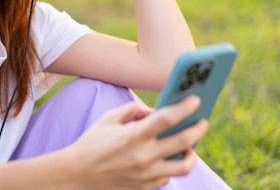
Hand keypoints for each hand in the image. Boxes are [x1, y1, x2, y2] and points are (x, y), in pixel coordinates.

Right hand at [66, 95, 206, 189]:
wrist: (77, 175)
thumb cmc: (91, 143)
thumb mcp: (108, 119)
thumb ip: (133, 110)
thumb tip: (154, 111)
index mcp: (133, 136)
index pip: (167, 118)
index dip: (185, 107)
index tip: (196, 99)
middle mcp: (143, 156)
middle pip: (183, 141)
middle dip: (198, 128)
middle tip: (202, 120)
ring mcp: (146, 175)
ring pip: (184, 165)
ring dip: (191, 152)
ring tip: (189, 145)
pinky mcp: (145, 187)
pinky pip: (168, 177)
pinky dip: (172, 165)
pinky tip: (168, 157)